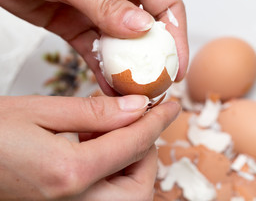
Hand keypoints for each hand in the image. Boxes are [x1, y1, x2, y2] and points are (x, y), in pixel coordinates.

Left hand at [0, 0, 188, 94]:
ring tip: (135, 94)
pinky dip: (103, 70)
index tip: (177, 65)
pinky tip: (110, 88)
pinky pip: (95, 52)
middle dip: (153, 59)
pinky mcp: (77, 26)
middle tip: (157, 86)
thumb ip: (104, 3)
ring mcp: (96, 12)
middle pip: (146, 30)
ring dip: (128, 69)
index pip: (165, 5)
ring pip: (121, 45)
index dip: (176, 35)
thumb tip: (141, 27)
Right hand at [0, 95, 179, 199]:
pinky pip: (106, 194)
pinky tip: (94, 142)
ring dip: (129, 159)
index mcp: (69, 173)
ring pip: (127, 194)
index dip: (158, 121)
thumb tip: (136, 107)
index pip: (134, 145)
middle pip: (139, 186)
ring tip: (107, 128)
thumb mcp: (42, 111)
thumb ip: (94, 112)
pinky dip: (113, 168)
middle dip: (146, 151)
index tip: (172, 106)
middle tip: (134, 120)